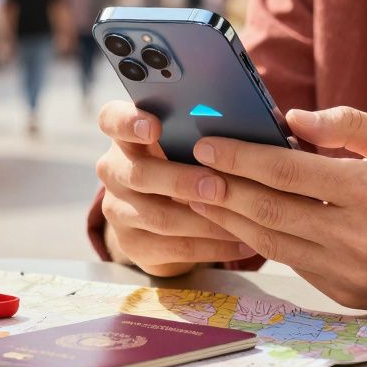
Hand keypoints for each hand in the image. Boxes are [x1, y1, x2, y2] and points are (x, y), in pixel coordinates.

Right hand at [95, 101, 255, 276]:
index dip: (129, 122)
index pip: (111, 119)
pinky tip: (242, 243)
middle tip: (218, 186)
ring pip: (160, 217)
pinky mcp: (132, 244)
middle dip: (182, 181)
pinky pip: (175, 247)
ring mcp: (118, 210)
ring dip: (206, 220)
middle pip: (140, 174)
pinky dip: (213, 246)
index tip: (154, 128)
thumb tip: (255, 120)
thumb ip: (202, 131)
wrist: (162, 219)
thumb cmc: (184, 164)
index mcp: (125, 136)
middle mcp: (114, 171)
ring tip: (243, 218)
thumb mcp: (184, 143)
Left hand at [186, 106, 366, 313]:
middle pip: (269, 209)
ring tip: (199, 196)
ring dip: (229, 218)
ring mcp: (348, 270)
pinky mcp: (345, 293)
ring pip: (272, 241)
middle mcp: (355, 235)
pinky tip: (239, 223)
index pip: (288, 170)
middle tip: (186, 170)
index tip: (207, 143)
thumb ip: (351, 125)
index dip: (241, 156)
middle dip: (221, 188)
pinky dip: (261, 242)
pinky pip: (292, 263)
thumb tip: (293, 117)